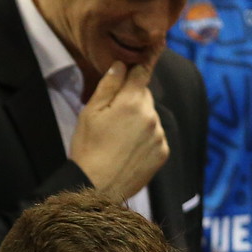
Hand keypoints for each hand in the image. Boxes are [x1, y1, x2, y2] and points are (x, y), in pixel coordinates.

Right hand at [70, 61, 167, 202]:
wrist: (97, 187)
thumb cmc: (88, 148)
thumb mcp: (90, 112)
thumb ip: (108, 85)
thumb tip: (120, 64)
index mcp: (132, 102)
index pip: (141, 72)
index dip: (133, 71)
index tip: (128, 73)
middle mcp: (151, 116)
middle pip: (145, 95)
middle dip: (132, 100)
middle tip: (113, 118)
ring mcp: (159, 135)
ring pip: (151, 116)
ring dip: (140, 120)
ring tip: (119, 138)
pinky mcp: (163, 153)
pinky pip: (156, 136)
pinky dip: (146, 139)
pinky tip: (128, 150)